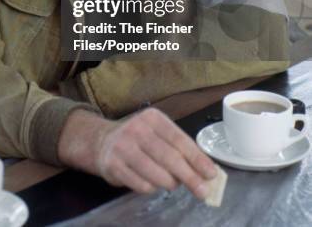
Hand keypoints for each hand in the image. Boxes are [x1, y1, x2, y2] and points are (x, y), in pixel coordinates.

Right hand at [58, 108, 216, 199]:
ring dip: (170, 184)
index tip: (211, 174)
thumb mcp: (156, 134)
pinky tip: (151, 182)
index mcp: (153, 118)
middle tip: (203, 192)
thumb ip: (178, 148)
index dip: (197, 159)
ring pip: (157, 174)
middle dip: (190, 177)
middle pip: (170, 158)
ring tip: (172, 183)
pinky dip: (151, 188)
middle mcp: (137, 129)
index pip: (180, 140)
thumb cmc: (137, 139)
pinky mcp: (113, 165)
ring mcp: (123, 147)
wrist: (100, 141)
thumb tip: (204, 171)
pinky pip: (141, 185)